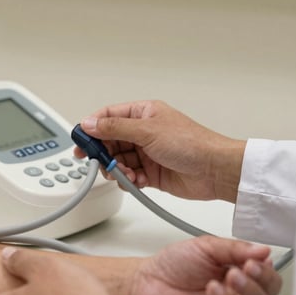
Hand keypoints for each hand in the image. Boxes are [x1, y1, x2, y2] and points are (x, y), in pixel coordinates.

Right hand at [75, 100, 245, 202]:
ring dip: (117, 170)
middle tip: (97, 162)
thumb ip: (115, 128)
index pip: (108, 116)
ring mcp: (147, 153)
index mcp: (143, 113)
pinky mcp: (152, 173)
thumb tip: (90, 123)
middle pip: (110, 141)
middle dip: (103, 153)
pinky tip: (136, 181)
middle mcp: (144, 132)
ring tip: (124, 174)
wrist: (215, 171)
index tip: (80, 140)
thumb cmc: (192, 144)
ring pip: (118, 161)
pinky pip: (130, 176)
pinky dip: (129, 181)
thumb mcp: (148, 131)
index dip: (92, 127)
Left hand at [130, 236, 281, 294]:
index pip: (267, 275)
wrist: (147, 281)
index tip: (256, 259)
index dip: (266, 268)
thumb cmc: (173, 264)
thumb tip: (264, 250)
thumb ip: (235, 248)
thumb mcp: (205, 246)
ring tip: (229, 276)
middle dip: (263, 279)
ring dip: (248, 290)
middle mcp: (238, 293)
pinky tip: (215, 290)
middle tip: (248, 266)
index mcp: (239, 271)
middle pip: (268, 293)